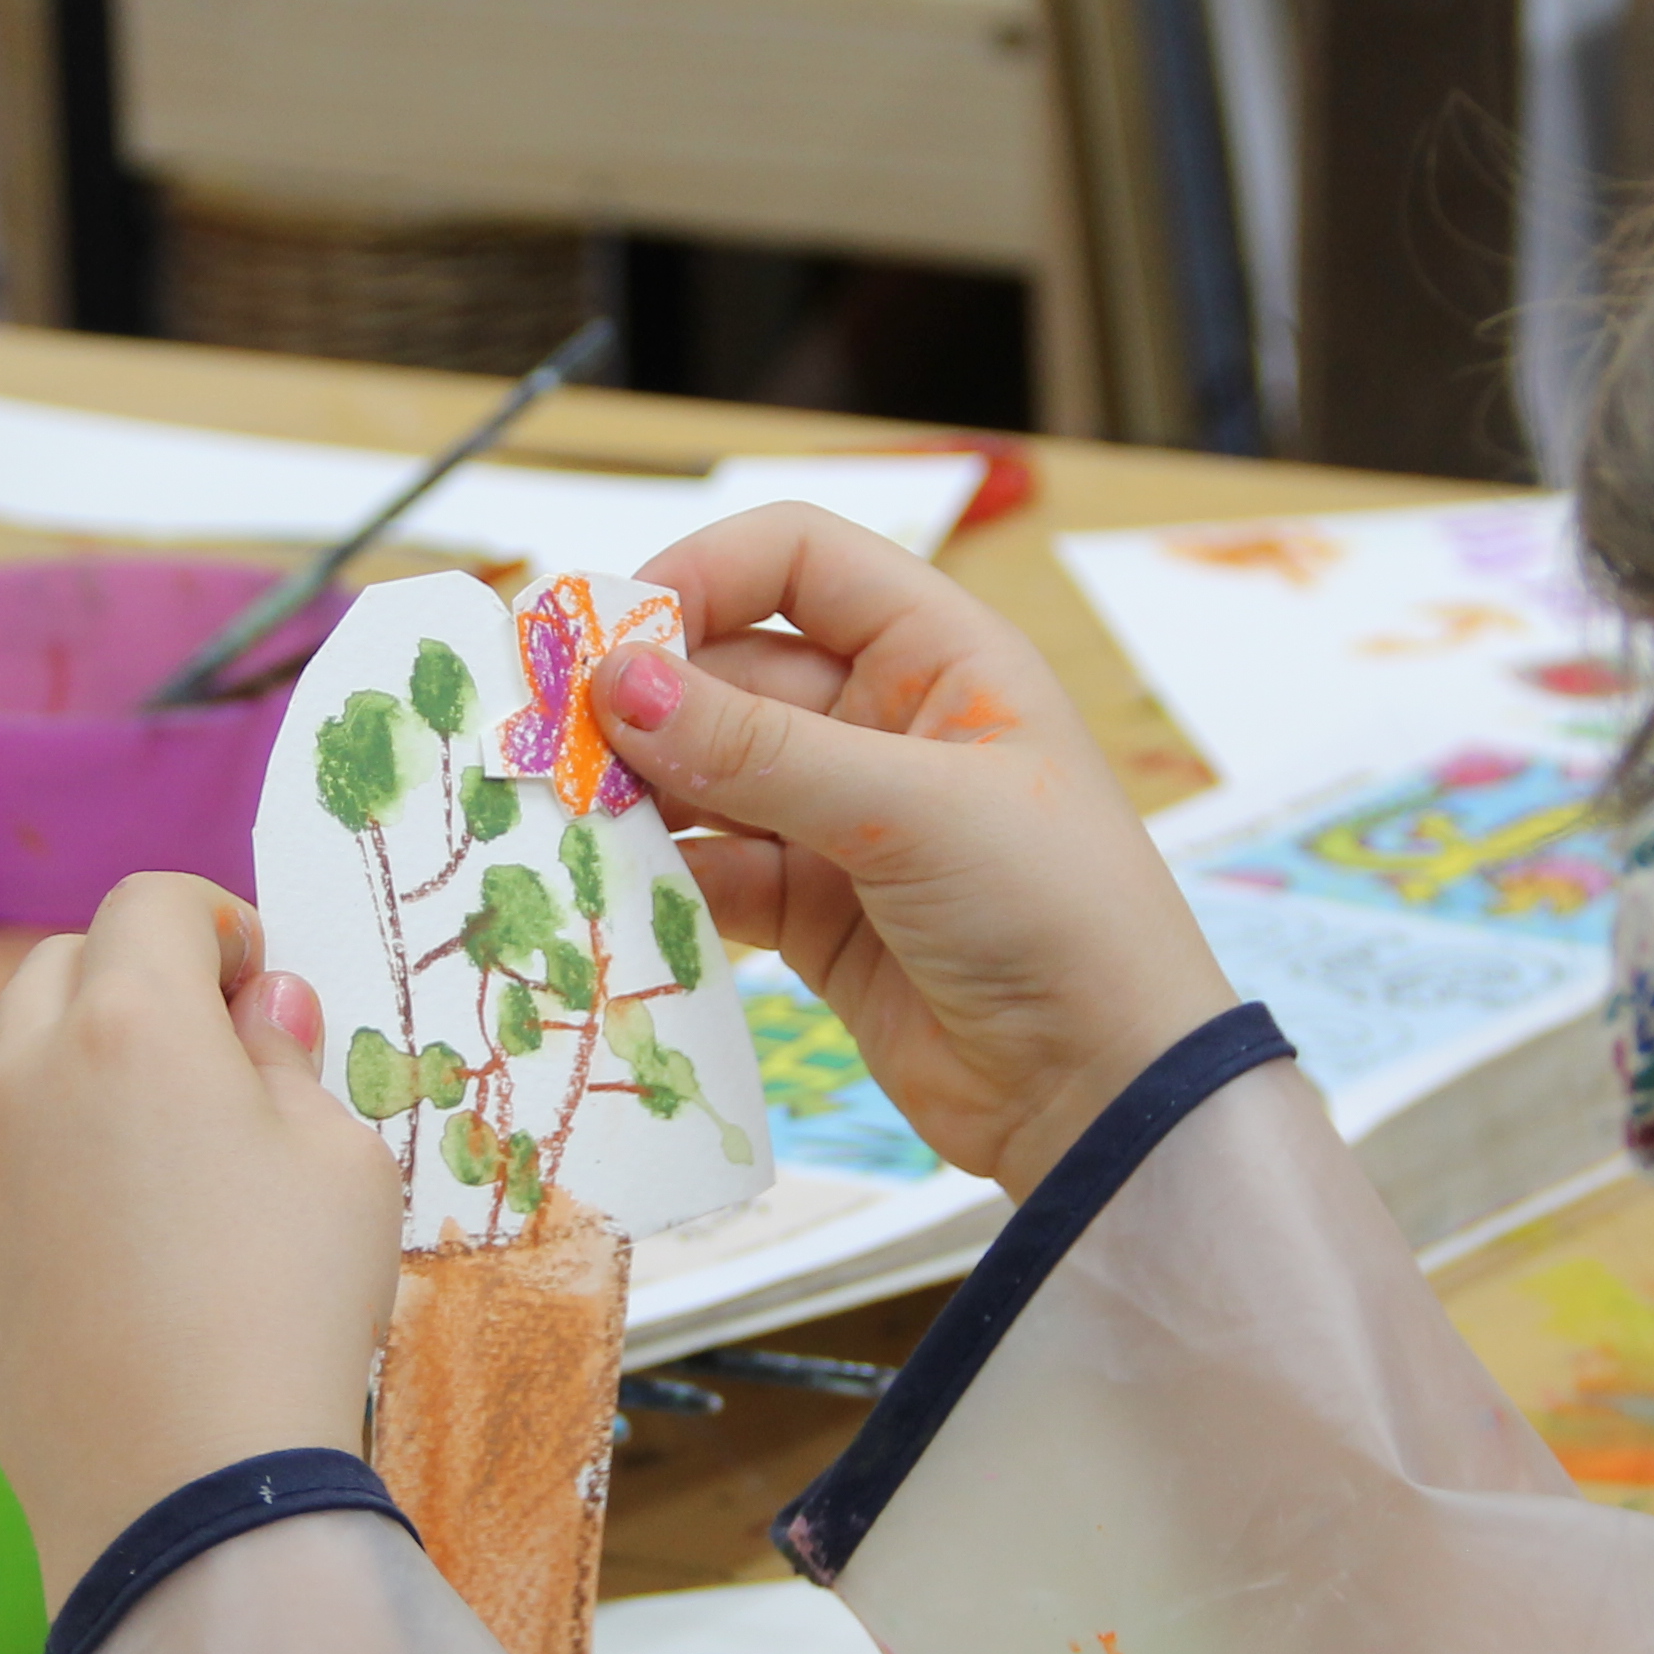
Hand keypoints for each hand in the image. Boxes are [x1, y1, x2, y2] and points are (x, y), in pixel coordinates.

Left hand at [0, 873, 403, 1600]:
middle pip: (64, 964)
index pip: (151, 904)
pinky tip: (138, 1226)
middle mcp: (33, 1075)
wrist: (183, 1484)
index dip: (217, 921)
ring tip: (179, 1140)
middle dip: (139, 973)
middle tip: (222, 1045)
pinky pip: (12, 1151)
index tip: (262, 980)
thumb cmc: (288, 1302)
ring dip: (91, 1056)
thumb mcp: (342, 1163)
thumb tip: (258, 1011)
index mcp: (132, 1024)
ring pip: (22, 1057)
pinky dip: (64, 1142)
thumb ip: (290, 1065)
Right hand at [603, 505, 1234, 1199]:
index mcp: (943, 655)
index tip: (612, 634)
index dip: (703, 576)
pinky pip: (715, 871)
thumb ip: (758, 751)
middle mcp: (891, 722)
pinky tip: (610, 887)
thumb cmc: (1060, 915)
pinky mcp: (817, 914)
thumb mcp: (910, 812)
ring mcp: (849, 821)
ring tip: (561, 813)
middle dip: (645, 699)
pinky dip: (662, 877)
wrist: (1106, 1091)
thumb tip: (616, 682)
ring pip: (711, 776)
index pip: (799, 562)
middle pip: (735, 672)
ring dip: (640, 792)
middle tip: (547, 737)